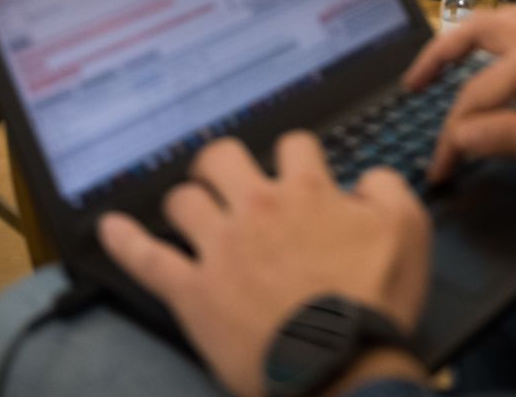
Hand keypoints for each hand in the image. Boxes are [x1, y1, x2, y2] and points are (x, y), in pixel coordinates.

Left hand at [98, 135, 431, 396]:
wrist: (344, 370)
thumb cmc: (375, 304)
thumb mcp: (409, 230)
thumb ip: (386, 187)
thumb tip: (364, 178)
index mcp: (306, 191)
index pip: (292, 144)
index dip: (296, 156)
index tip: (299, 175)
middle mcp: (257, 209)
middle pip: (222, 157)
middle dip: (225, 163)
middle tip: (230, 181)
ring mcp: (219, 250)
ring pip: (183, 200)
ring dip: (188, 202)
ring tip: (192, 212)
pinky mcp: (193, 294)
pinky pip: (146, 260)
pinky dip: (123, 241)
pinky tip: (107, 228)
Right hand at [407, 6, 515, 185]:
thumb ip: (504, 136)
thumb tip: (458, 136)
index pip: (475, 98)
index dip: (451, 138)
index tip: (439, 173)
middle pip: (476, 31)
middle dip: (439, 54)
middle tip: (412, 84)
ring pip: (497, 21)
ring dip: (463, 38)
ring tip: (441, 64)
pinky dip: (490, 39)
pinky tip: (487, 60)